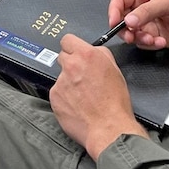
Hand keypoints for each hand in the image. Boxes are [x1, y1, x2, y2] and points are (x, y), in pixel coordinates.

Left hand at [49, 34, 144, 157]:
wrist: (109, 128)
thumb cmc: (115, 103)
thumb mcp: (115, 70)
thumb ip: (100, 54)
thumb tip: (93, 50)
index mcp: (87, 55)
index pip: (67, 39)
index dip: (72, 47)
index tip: (75, 53)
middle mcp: (71, 65)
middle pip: (62, 57)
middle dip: (71, 65)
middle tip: (82, 78)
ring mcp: (60, 82)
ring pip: (60, 76)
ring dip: (68, 83)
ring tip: (83, 96)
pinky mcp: (54, 97)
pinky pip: (57, 92)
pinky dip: (64, 97)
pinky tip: (77, 105)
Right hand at [108, 0, 168, 49]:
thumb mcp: (167, 3)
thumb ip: (146, 11)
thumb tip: (127, 20)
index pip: (119, 0)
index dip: (113, 11)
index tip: (114, 22)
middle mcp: (141, 9)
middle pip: (121, 19)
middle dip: (124, 29)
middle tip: (132, 36)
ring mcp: (146, 24)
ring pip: (130, 34)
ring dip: (139, 39)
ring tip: (152, 38)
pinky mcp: (152, 37)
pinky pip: (143, 43)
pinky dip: (150, 44)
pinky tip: (162, 41)